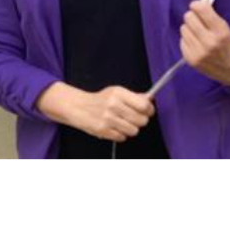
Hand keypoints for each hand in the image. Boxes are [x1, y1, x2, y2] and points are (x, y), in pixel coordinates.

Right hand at [40, 84, 154, 142]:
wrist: (78, 107)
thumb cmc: (101, 100)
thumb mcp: (116, 92)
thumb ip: (134, 96)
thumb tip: (150, 99)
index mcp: (119, 93)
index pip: (144, 105)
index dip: (149, 110)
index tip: (148, 112)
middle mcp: (113, 105)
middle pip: (141, 120)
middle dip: (141, 121)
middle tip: (135, 119)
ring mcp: (107, 118)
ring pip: (133, 131)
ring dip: (131, 129)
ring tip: (123, 124)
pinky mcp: (102, 130)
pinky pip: (122, 138)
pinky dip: (120, 135)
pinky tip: (114, 128)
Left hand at [177, 0, 229, 85]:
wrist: (229, 68)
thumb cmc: (225, 43)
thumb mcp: (224, 27)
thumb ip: (210, 15)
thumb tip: (195, 3)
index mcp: (221, 31)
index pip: (201, 9)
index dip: (197, 5)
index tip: (197, 7)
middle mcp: (210, 42)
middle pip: (188, 17)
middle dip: (192, 16)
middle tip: (198, 21)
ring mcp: (199, 53)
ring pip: (183, 28)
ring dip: (189, 29)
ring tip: (198, 34)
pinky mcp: (191, 60)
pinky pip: (181, 40)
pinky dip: (187, 40)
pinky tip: (195, 44)